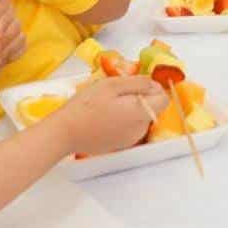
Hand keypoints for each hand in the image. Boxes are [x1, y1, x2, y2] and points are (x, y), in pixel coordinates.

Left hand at [0, 0, 25, 88]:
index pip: (9, 10)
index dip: (5, 23)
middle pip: (17, 24)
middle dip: (6, 41)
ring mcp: (7, 37)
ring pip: (21, 37)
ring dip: (7, 51)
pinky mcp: (12, 49)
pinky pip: (23, 47)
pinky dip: (12, 56)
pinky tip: (0, 61)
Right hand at [52, 75, 168, 156]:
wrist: (63, 133)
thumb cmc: (86, 106)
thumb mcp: (113, 85)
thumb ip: (139, 83)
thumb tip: (154, 84)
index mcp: (141, 113)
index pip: (164, 99)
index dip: (154, 88)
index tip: (137, 84)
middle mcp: (140, 129)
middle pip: (153, 109)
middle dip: (141, 98)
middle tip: (118, 93)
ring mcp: (130, 139)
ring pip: (140, 118)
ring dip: (131, 109)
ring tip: (108, 104)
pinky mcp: (119, 145)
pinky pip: (129, 128)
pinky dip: (123, 120)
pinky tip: (105, 116)